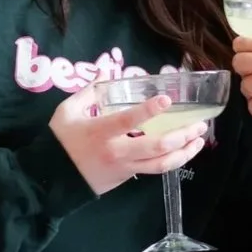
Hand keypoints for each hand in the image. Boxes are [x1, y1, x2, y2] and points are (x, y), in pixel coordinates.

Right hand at [49, 88, 209, 196]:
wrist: (51, 178)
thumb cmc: (60, 141)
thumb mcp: (67, 112)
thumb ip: (89, 91)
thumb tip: (107, 72)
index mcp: (100, 131)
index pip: (128, 120)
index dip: (149, 110)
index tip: (167, 100)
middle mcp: (117, 151)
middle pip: (156, 146)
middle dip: (182, 136)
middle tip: (199, 124)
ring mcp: (124, 167)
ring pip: (161, 164)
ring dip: (185, 152)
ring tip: (199, 140)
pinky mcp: (127, 177)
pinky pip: (154, 169)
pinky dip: (172, 160)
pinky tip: (183, 150)